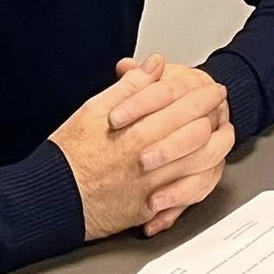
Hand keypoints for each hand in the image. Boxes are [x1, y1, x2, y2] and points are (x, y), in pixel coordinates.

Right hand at [47, 56, 232, 240]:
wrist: (51, 198)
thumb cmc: (69, 155)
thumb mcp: (93, 110)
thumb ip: (130, 87)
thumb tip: (154, 65)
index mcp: (137, 132)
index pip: (185, 107)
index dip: (203, 95)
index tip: (212, 89)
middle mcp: (149, 160)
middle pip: (200, 134)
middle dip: (216, 116)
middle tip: (221, 107)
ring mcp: (153, 186)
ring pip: (202, 165)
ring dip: (217, 147)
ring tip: (221, 135)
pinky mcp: (150, 208)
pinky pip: (188, 195)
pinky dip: (202, 181)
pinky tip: (207, 169)